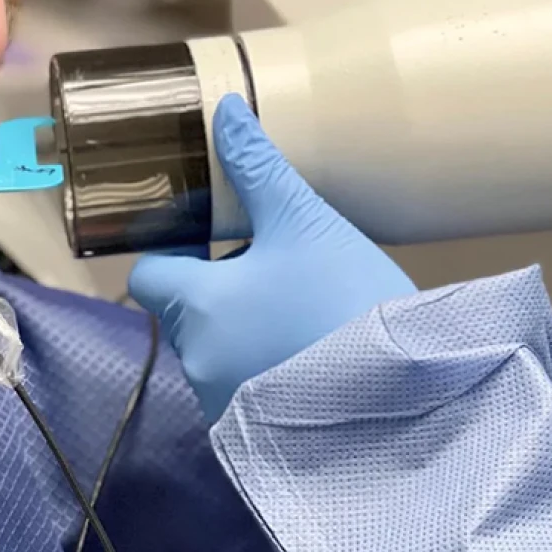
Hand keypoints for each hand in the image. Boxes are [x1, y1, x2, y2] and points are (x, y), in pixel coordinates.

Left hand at [127, 95, 416, 423]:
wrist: (403, 405)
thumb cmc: (343, 303)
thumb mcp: (306, 224)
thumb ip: (259, 170)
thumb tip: (226, 110)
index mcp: (195, 308)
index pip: (148, 275)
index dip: (174, 250)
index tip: (212, 236)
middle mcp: (198, 363)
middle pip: (186, 314)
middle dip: (220, 289)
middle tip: (274, 265)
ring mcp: (227, 409)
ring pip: (220, 354)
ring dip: (247, 331)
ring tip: (306, 310)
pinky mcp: (264, 440)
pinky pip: (251, 394)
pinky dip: (272, 370)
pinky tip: (319, 353)